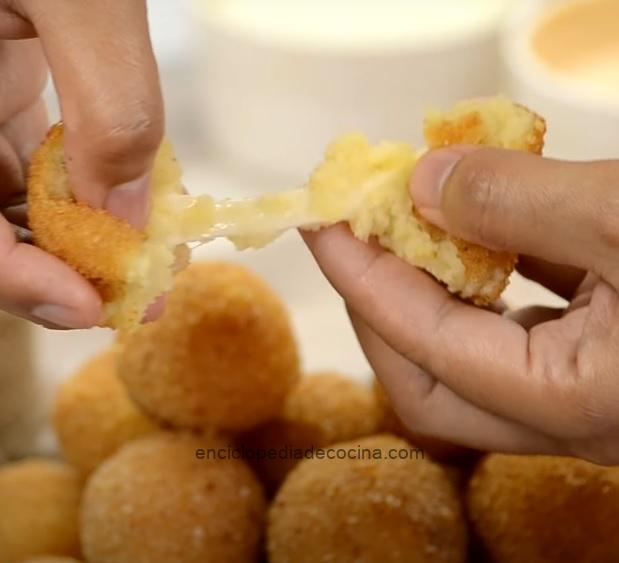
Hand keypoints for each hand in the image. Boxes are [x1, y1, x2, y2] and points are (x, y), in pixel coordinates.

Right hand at [0, 0, 161, 327]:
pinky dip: (76, 190)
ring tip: (141, 259)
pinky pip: (26, 159)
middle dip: (59, 269)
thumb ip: (110, 111)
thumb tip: (131, 219)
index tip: (93, 306)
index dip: (17, 281)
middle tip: (134, 294)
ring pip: (10, 198)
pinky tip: (122, 201)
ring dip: (75, 237)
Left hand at [304, 146, 618, 463]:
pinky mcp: (607, 363)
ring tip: (409, 227)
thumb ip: (520, 200)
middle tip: (353, 239)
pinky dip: (489, 283)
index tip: (318, 222)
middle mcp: (571, 417)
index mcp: (571, 399)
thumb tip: (422, 181)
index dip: (361, 277)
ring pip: (476, 361)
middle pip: (431, 384)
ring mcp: (589, 396)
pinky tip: (481, 232)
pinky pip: (523, 334)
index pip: (424, 342)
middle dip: (380, 308)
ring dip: (434, 294)